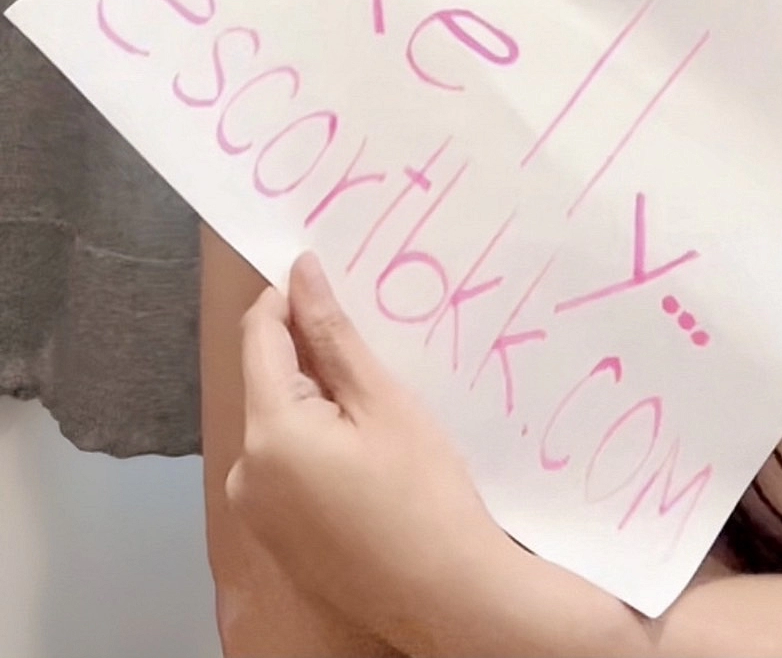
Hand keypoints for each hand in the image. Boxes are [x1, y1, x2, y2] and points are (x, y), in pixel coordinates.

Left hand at [225, 252, 509, 654]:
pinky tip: (366, 443)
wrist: (448, 596)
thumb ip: (332, 334)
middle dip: (309, 349)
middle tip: (371, 337)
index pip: (260, 335)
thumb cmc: (424, 495)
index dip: (290, 297)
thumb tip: (301, 273)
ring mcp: (257, 508)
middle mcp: (246, 471)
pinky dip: (316, 436)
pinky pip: (286, 459)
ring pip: (279, 418)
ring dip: (316, 393)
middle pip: (267, 378)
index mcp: (269, 433)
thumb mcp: (383, 401)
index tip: (330, 275)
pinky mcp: (277, 532)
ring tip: (376, 394)